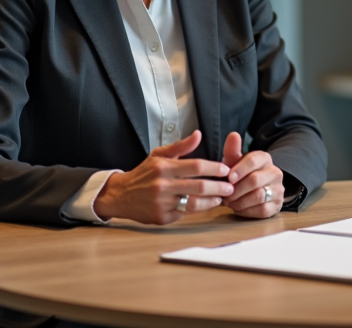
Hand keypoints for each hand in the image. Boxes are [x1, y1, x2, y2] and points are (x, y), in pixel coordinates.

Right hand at [94, 130, 232, 223]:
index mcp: (163, 167)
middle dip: (219, 187)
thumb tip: (198, 134)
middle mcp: (162, 185)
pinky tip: (204, 206)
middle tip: (230, 187)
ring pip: (194, 204)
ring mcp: (161, 203)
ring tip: (220, 198)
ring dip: (211, 201)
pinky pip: (184, 214)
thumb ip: (181, 146)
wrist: (120, 195)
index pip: (196, 166)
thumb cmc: (143, 173)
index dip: (214, 168)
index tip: (226, 170)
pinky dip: (196, 210)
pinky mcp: (161, 218)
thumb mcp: (158, 155)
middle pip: (198, 187)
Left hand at [221, 131, 283, 218]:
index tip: (229, 178)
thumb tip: (233, 134)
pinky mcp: (277, 205)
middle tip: (225, 195)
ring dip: (240, 201)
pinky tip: (239, 209)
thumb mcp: (235, 162)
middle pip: (255, 180)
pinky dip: (247, 211)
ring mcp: (278, 189)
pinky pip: (262, 210)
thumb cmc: (241, 174)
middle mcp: (275, 172)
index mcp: (265, 159)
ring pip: (258, 196)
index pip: (254, 160)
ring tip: (230, 203)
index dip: (240, 170)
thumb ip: (232, 150)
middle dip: (237, 190)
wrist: (254, 191)